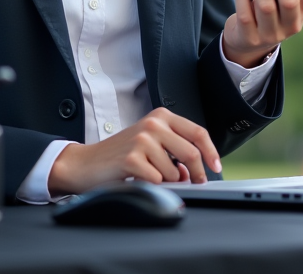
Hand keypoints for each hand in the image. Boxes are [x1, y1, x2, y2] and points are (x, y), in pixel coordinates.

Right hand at [47, 107, 220, 195]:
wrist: (87, 163)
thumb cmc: (120, 154)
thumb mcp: (150, 143)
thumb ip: (174, 150)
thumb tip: (194, 171)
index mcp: (161, 116)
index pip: (197, 132)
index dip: (211, 152)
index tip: (215, 167)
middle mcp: (153, 124)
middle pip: (191, 153)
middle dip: (195, 174)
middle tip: (193, 183)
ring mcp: (142, 140)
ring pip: (174, 171)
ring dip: (167, 181)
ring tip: (149, 175)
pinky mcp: (133, 158)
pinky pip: (157, 180)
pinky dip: (152, 185)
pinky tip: (138, 178)